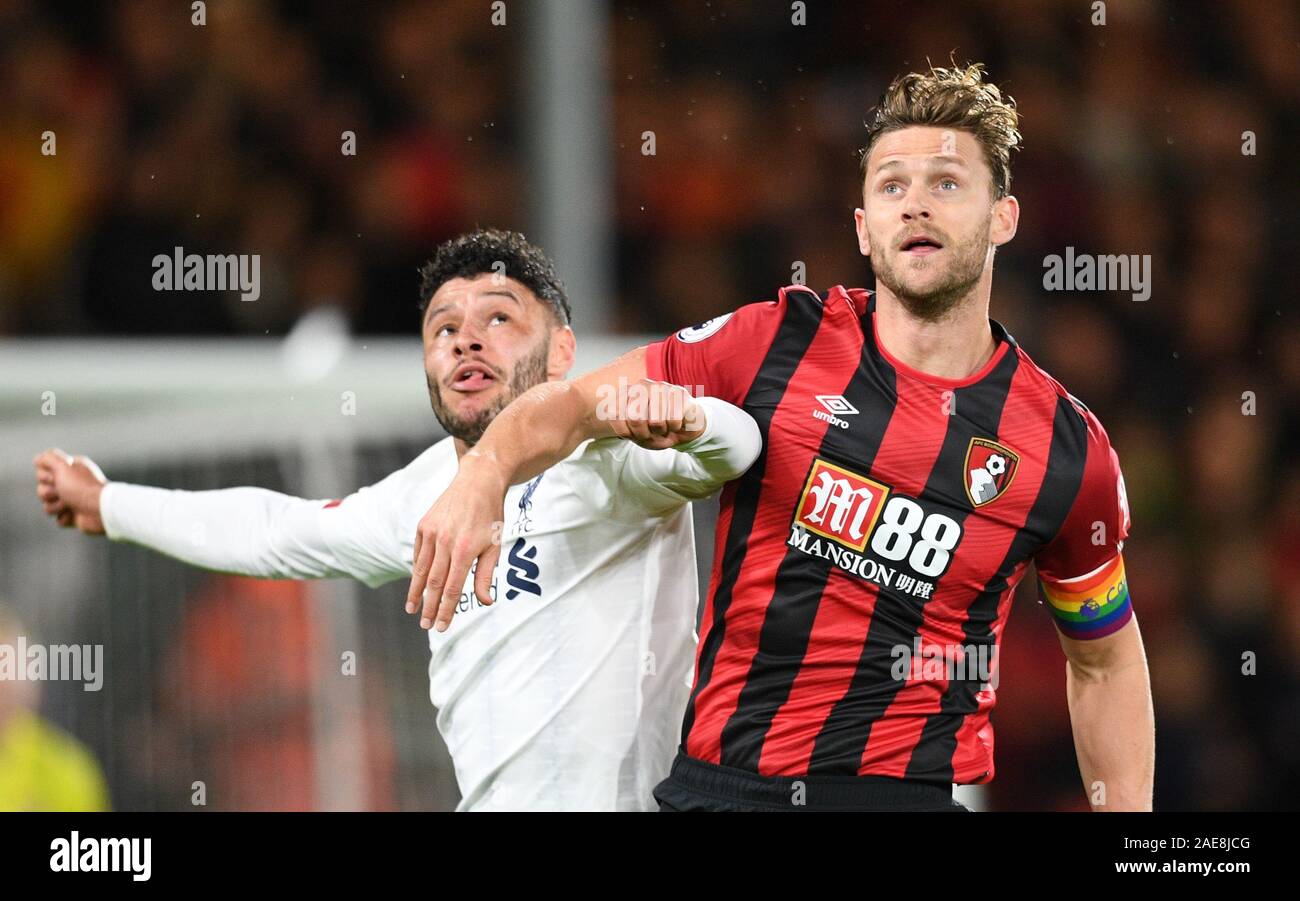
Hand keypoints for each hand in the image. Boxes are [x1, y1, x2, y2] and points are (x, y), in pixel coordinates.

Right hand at [33, 448, 107, 534]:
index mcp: (70, 469)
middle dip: (49, 493)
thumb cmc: (82, 487)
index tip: (55, 477)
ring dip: (56, 506)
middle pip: (42, 489)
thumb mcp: (63, 466)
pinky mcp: (74, 516)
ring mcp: (73, 500)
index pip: (42, 471)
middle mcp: (71, 483)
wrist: (100, 510)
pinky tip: (75, 514)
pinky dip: (65, 518)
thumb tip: (38, 459)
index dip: (44, 476)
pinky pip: (58, 519)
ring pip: (48, 505)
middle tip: (63, 492)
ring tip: (70, 505)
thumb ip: (48, 458)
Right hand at [406, 459, 507, 632]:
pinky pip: (419, 554)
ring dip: (416, 593)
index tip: (441, 626)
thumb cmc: (491, 516)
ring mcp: (431, 533)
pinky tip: (416, 585)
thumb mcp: (495, 545)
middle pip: (433, 583)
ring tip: (413, 610)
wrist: (477, 482)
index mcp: (465, 550)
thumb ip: (486, 575)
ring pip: (420, 570)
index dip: (445, 610)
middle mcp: (445, 542)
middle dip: (428, 607)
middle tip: (425, 626)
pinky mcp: (423, 525)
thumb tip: (485, 602)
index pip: (451, 589)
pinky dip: (416, 571)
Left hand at [603, 378, 705, 449]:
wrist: (684, 427)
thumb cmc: (656, 430)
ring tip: (664, 426)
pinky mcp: (680, 393)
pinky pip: (673, 420)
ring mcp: (661, 387)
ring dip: (661, 431)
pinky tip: (676, 422)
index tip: (632, 433)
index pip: (615, 414)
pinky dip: (675, 428)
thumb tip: (618, 416)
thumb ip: (622, 427)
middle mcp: (642, 385)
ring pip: (656, 421)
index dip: (625, 432)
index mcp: (626, 393)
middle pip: (635, 418)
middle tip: (650, 432)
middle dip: (643, 433)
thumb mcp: (634, 434)